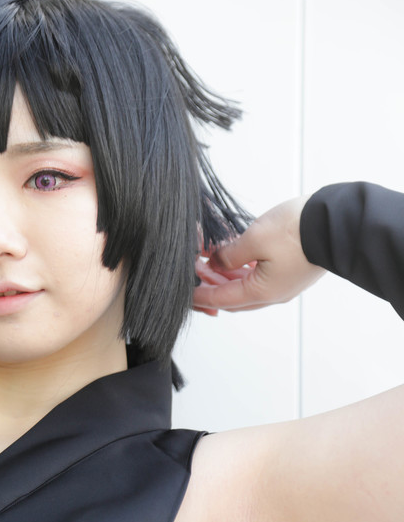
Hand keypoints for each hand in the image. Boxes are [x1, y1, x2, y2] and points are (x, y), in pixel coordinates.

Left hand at [193, 196, 325, 315]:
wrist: (338, 223)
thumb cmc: (299, 231)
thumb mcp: (254, 239)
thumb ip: (229, 254)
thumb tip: (216, 261)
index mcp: (260, 292)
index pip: (220, 299)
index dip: (199, 295)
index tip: (184, 291)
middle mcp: (272, 294)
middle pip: (232, 297)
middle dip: (211, 286)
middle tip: (194, 272)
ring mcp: (284, 285)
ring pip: (246, 287)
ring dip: (226, 277)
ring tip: (209, 261)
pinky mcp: (292, 272)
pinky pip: (260, 278)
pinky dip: (242, 271)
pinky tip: (233, 258)